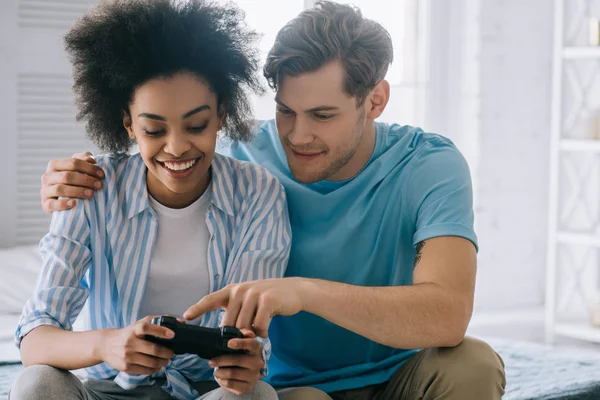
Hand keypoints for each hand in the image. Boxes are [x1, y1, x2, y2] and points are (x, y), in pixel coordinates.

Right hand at [41, 151, 104, 212]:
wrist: (63, 202)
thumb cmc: (74, 182)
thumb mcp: (79, 169)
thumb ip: (84, 160)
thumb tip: (91, 159)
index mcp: (55, 165)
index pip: (73, 163)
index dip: (89, 168)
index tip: (102, 175)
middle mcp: (47, 177)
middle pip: (67, 176)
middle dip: (86, 180)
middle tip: (100, 185)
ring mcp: (45, 191)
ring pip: (60, 189)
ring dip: (78, 191)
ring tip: (91, 194)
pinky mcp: (46, 204)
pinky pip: (52, 204)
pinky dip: (63, 204)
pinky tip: (74, 203)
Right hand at [99, 316, 174, 374]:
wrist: (106, 345)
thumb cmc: (129, 333)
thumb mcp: (140, 323)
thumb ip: (159, 320)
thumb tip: (180, 322)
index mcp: (134, 329)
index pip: (147, 328)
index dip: (161, 331)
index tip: (172, 335)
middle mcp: (129, 342)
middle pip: (153, 349)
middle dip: (167, 352)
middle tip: (172, 353)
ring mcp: (127, 356)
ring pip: (151, 362)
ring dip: (163, 362)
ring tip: (166, 360)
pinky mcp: (126, 367)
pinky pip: (145, 370)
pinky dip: (155, 369)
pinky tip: (158, 366)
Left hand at [184, 278, 304, 336]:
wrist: (294, 290)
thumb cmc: (267, 299)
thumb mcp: (248, 300)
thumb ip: (236, 312)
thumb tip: (224, 333)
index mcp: (232, 290)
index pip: (211, 299)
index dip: (198, 308)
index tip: (186, 316)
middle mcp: (241, 290)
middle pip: (229, 323)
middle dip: (235, 335)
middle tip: (245, 338)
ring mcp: (254, 294)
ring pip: (244, 326)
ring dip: (251, 334)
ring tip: (258, 331)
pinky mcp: (267, 300)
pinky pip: (259, 326)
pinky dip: (262, 333)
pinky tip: (265, 331)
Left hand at [209, 329, 263, 394]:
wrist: (245, 372)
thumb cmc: (240, 354)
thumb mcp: (240, 343)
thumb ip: (242, 335)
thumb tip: (248, 333)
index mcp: (257, 349)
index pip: (252, 344)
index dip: (241, 343)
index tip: (229, 343)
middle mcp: (258, 362)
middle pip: (239, 360)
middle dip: (222, 360)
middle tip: (211, 361)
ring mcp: (254, 376)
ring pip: (233, 373)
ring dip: (220, 372)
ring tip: (215, 370)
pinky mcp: (248, 387)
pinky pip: (232, 384)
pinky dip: (223, 381)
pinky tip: (221, 378)